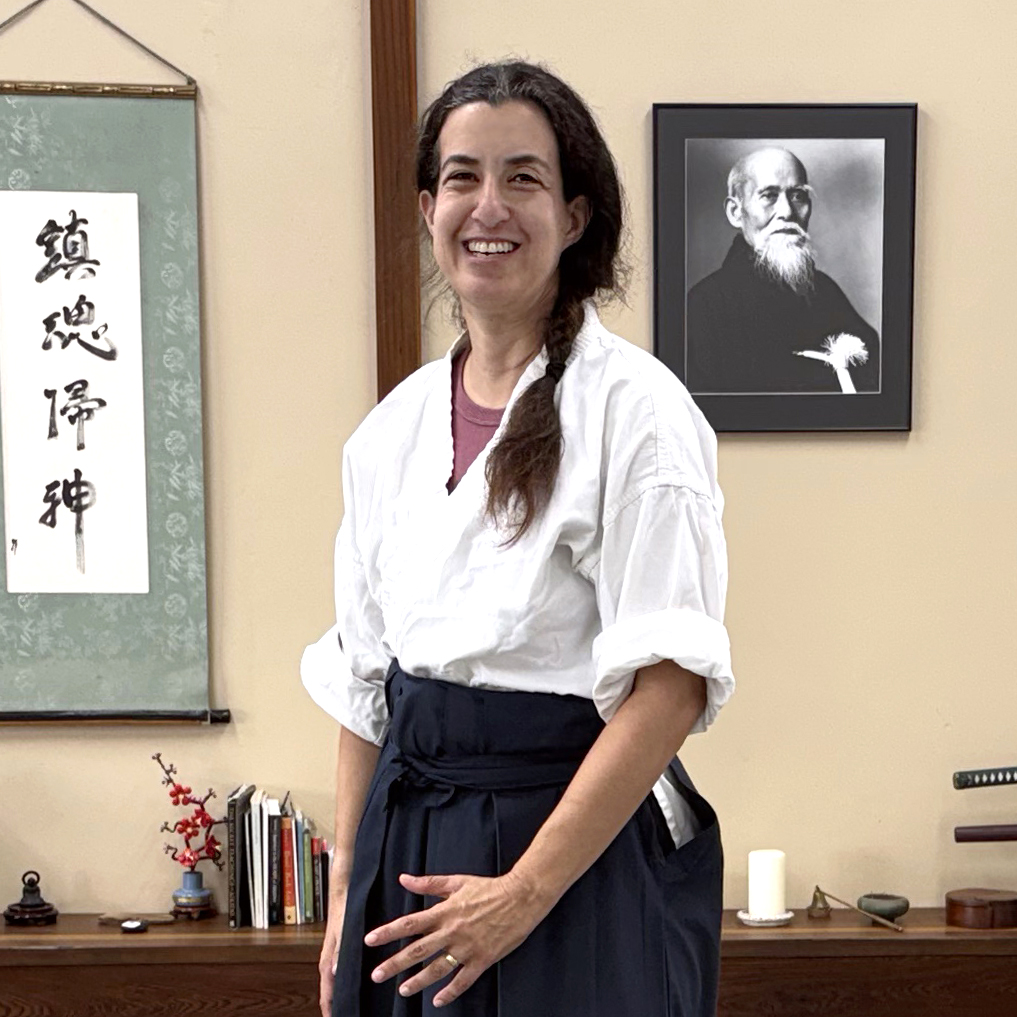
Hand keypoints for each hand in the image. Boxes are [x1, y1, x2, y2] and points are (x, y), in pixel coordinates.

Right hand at [318, 886, 347, 1016]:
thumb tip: (334, 972)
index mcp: (327, 960)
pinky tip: (362, 986)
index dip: (330, 1010)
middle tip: (350, 1016)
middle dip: (338, 1007)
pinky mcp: (343, 951)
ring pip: (337, 983)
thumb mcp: (345, 928)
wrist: (343, 890)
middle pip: (331, 992)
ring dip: (344, 996)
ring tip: (356, 1009)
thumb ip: (340, 949)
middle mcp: (330, 962)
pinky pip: (344, 973)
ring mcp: (336, 957)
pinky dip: (349, 983)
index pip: (326, 993)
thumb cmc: (344, 907)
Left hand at [364, 871, 552, 1007]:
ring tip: (402, 990)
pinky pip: (463, 980)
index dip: (388, 932)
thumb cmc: (488, 887)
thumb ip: (429, 884)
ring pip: (437, 968)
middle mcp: (452, 930)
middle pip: (418, 950)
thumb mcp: (457, 881)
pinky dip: (450, 991)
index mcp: (444, 911)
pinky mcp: (483, 958)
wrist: (521, 896)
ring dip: (418, 980)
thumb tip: (404, 879)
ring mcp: (467, 947)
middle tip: (376, 975)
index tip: (370, 940)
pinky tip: (437, 1000)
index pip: (410, 923)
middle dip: (395, 963)